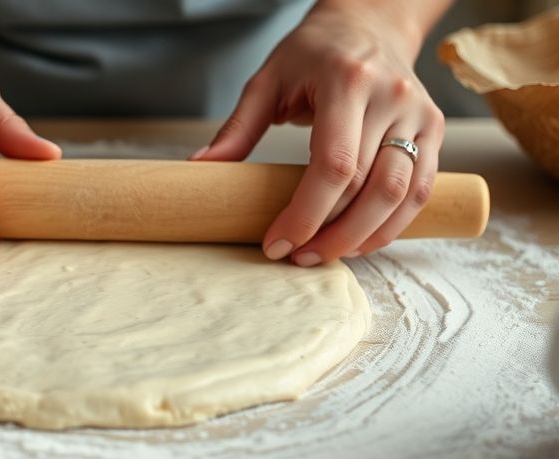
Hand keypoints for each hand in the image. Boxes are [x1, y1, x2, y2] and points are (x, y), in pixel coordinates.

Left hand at [192, 3, 445, 265]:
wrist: (369, 22)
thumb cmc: (312, 52)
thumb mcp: (267, 79)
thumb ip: (237, 128)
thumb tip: (201, 169)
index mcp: (347, 81)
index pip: (334, 165)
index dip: (306, 214)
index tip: (277, 243)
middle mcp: (391, 97)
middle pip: (368, 187)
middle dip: (331, 234)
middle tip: (297, 258)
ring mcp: (419, 113)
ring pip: (401, 195)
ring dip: (363, 237)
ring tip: (325, 255)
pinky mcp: (434, 129)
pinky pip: (422, 190)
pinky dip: (393, 225)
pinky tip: (360, 240)